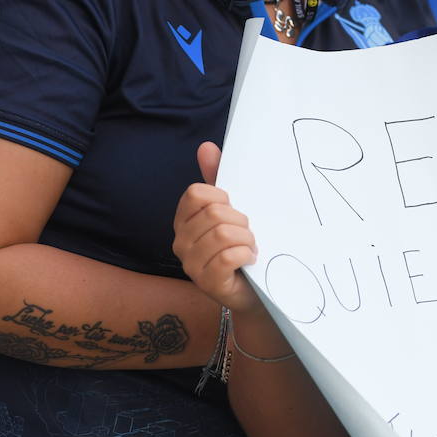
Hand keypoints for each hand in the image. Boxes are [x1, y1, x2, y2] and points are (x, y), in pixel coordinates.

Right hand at [172, 142, 262, 314]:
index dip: (222, 198)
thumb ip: (218, 179)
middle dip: (241, 221)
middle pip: (214, 213)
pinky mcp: (207, 282)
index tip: (235, 210)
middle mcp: (181, 241)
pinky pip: (228, 256)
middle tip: (248, 235)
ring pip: (223, 234)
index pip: (196, 193)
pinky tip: (250, 260)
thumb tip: (206, 146)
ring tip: (250, 248)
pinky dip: (246, 254)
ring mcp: (191, 264)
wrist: (256, 289)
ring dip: (246, 239)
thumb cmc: (241, 246)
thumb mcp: (232, 209)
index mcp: (185, 220)